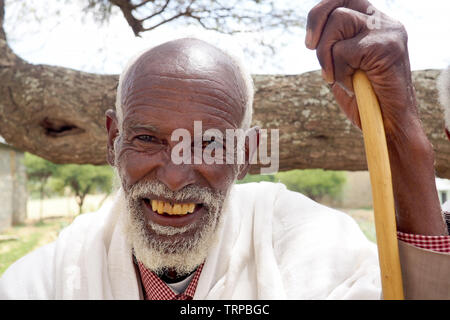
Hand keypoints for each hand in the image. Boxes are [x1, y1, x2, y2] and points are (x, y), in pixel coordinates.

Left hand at [306, 0, 447, 234]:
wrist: (387, 126)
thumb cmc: (364, 101)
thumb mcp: (343, 69)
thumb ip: (332, 49)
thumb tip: (313, 37)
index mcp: (373, 24)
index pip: (343, 0)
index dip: (320, 13)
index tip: (309, 41)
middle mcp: (382, 21)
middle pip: (337, 3)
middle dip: (316, 27)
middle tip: (310, 48)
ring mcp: (387, 31)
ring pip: (338, 21)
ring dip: (328, 55)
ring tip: (339, 78)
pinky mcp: (387, 45)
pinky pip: (344, 49)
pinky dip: (340, 71)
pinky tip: (352, 85)